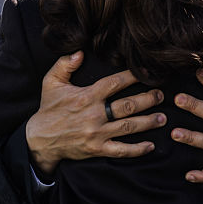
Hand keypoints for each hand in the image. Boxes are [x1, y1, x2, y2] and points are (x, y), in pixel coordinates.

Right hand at [25, 52, 165, 175]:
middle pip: (128, 105)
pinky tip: (150, 145)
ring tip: (163, 117)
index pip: (115, 83)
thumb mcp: (51, 83)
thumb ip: (64, 65)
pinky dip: (137, 149)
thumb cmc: (48, 109)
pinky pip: (121, 150)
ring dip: (148, 122)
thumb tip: (79, 52)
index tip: (148, 73)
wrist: (39, 139)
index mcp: (87, 96)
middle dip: (148, 99)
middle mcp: (95, 114)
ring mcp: (97, 133)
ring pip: (129, 126)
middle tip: (161, 95)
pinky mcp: (97, 149)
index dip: (133, 77)